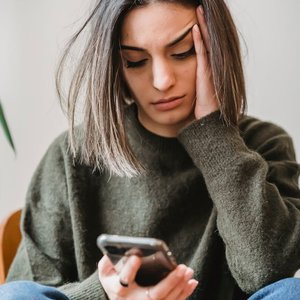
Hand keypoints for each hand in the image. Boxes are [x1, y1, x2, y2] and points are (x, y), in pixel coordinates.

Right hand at [98, 255, 198, 299]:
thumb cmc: (113, 282)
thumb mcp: (106, 273)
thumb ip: (107, 262)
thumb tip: (114, 251)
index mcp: (118, 291)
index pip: (124, 281)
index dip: (129, 270)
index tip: (136, 257)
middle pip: (154, 295)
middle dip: (170, 282)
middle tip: (181, 268)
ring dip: (180, 286)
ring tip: (188, 270)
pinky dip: (184, 294)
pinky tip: (191, 282)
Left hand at [192, 5, 218, 119]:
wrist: (209, 122)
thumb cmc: (202, 110)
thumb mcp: (196, 92)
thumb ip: (193, 81)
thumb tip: (181, 78)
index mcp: (208, 69)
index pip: (204, 44)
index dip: (201, 30)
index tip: (194, 18)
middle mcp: (211, 66)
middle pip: (207, 39)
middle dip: (203, 22)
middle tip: (198, 7)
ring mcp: (210, 69)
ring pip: (206, 42)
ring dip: (202, 25)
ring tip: (197, 9)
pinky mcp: (206, 74)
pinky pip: (202, 53)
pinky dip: (198, 39)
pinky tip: (194, 26)